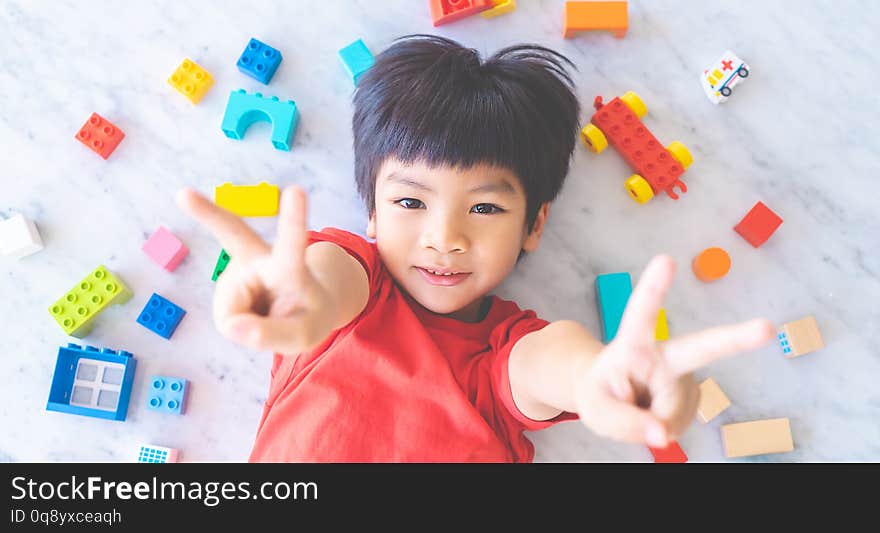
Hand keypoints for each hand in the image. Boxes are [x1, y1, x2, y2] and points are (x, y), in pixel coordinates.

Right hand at [176, 186, 336, 354]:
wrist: (305, 308)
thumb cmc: (308, 316)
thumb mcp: (304, 336)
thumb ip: (273, 335)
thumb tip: (232, 327)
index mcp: (292, 266)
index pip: (293, 244)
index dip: (294, 220)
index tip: (296, 190)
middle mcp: (262, 260)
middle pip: (233, 234)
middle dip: (208, 214)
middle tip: (183, 194)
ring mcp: (239, 269)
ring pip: (231, 315)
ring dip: (249, 328)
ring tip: (268, 318)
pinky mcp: (227, 283)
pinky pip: (227, 319)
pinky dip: (240, 327)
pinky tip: (254, 315)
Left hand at [573, 255, 775, 447]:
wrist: (608, 396)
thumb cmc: (599, 393)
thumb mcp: (596, 410)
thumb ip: (625, 422)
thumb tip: (663, 435)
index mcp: (633, 345)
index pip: (641, 315)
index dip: (653, 288)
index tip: (665, 259)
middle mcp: (665, 355)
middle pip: (701, 348)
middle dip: (735, 338)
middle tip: (767, 328)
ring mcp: (684, 375)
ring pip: (673, 416)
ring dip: (653, 424)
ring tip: (636, 411)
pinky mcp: (693, 395)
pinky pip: (676, 426)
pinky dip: (662, 429)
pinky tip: (653, 416)